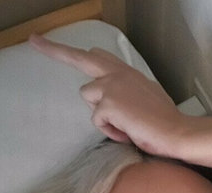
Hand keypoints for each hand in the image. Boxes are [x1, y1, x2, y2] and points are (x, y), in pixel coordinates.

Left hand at [29, 34, 186, 155]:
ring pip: (89, 97)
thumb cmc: (166, 121)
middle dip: (56, 50)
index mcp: (128, 73)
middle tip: (35, 41)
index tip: (49, 42)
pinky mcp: (108, 103)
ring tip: (124, 124)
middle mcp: (118, 74)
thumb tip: (120, 103)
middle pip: (82, 59)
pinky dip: (111, 131)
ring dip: (101, 113)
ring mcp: (112, 86)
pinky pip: (97, 120)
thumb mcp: (148, 97)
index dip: (75, 52)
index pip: (99, 57)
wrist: (176, 131)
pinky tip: (127, 133)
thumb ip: (130, 92)